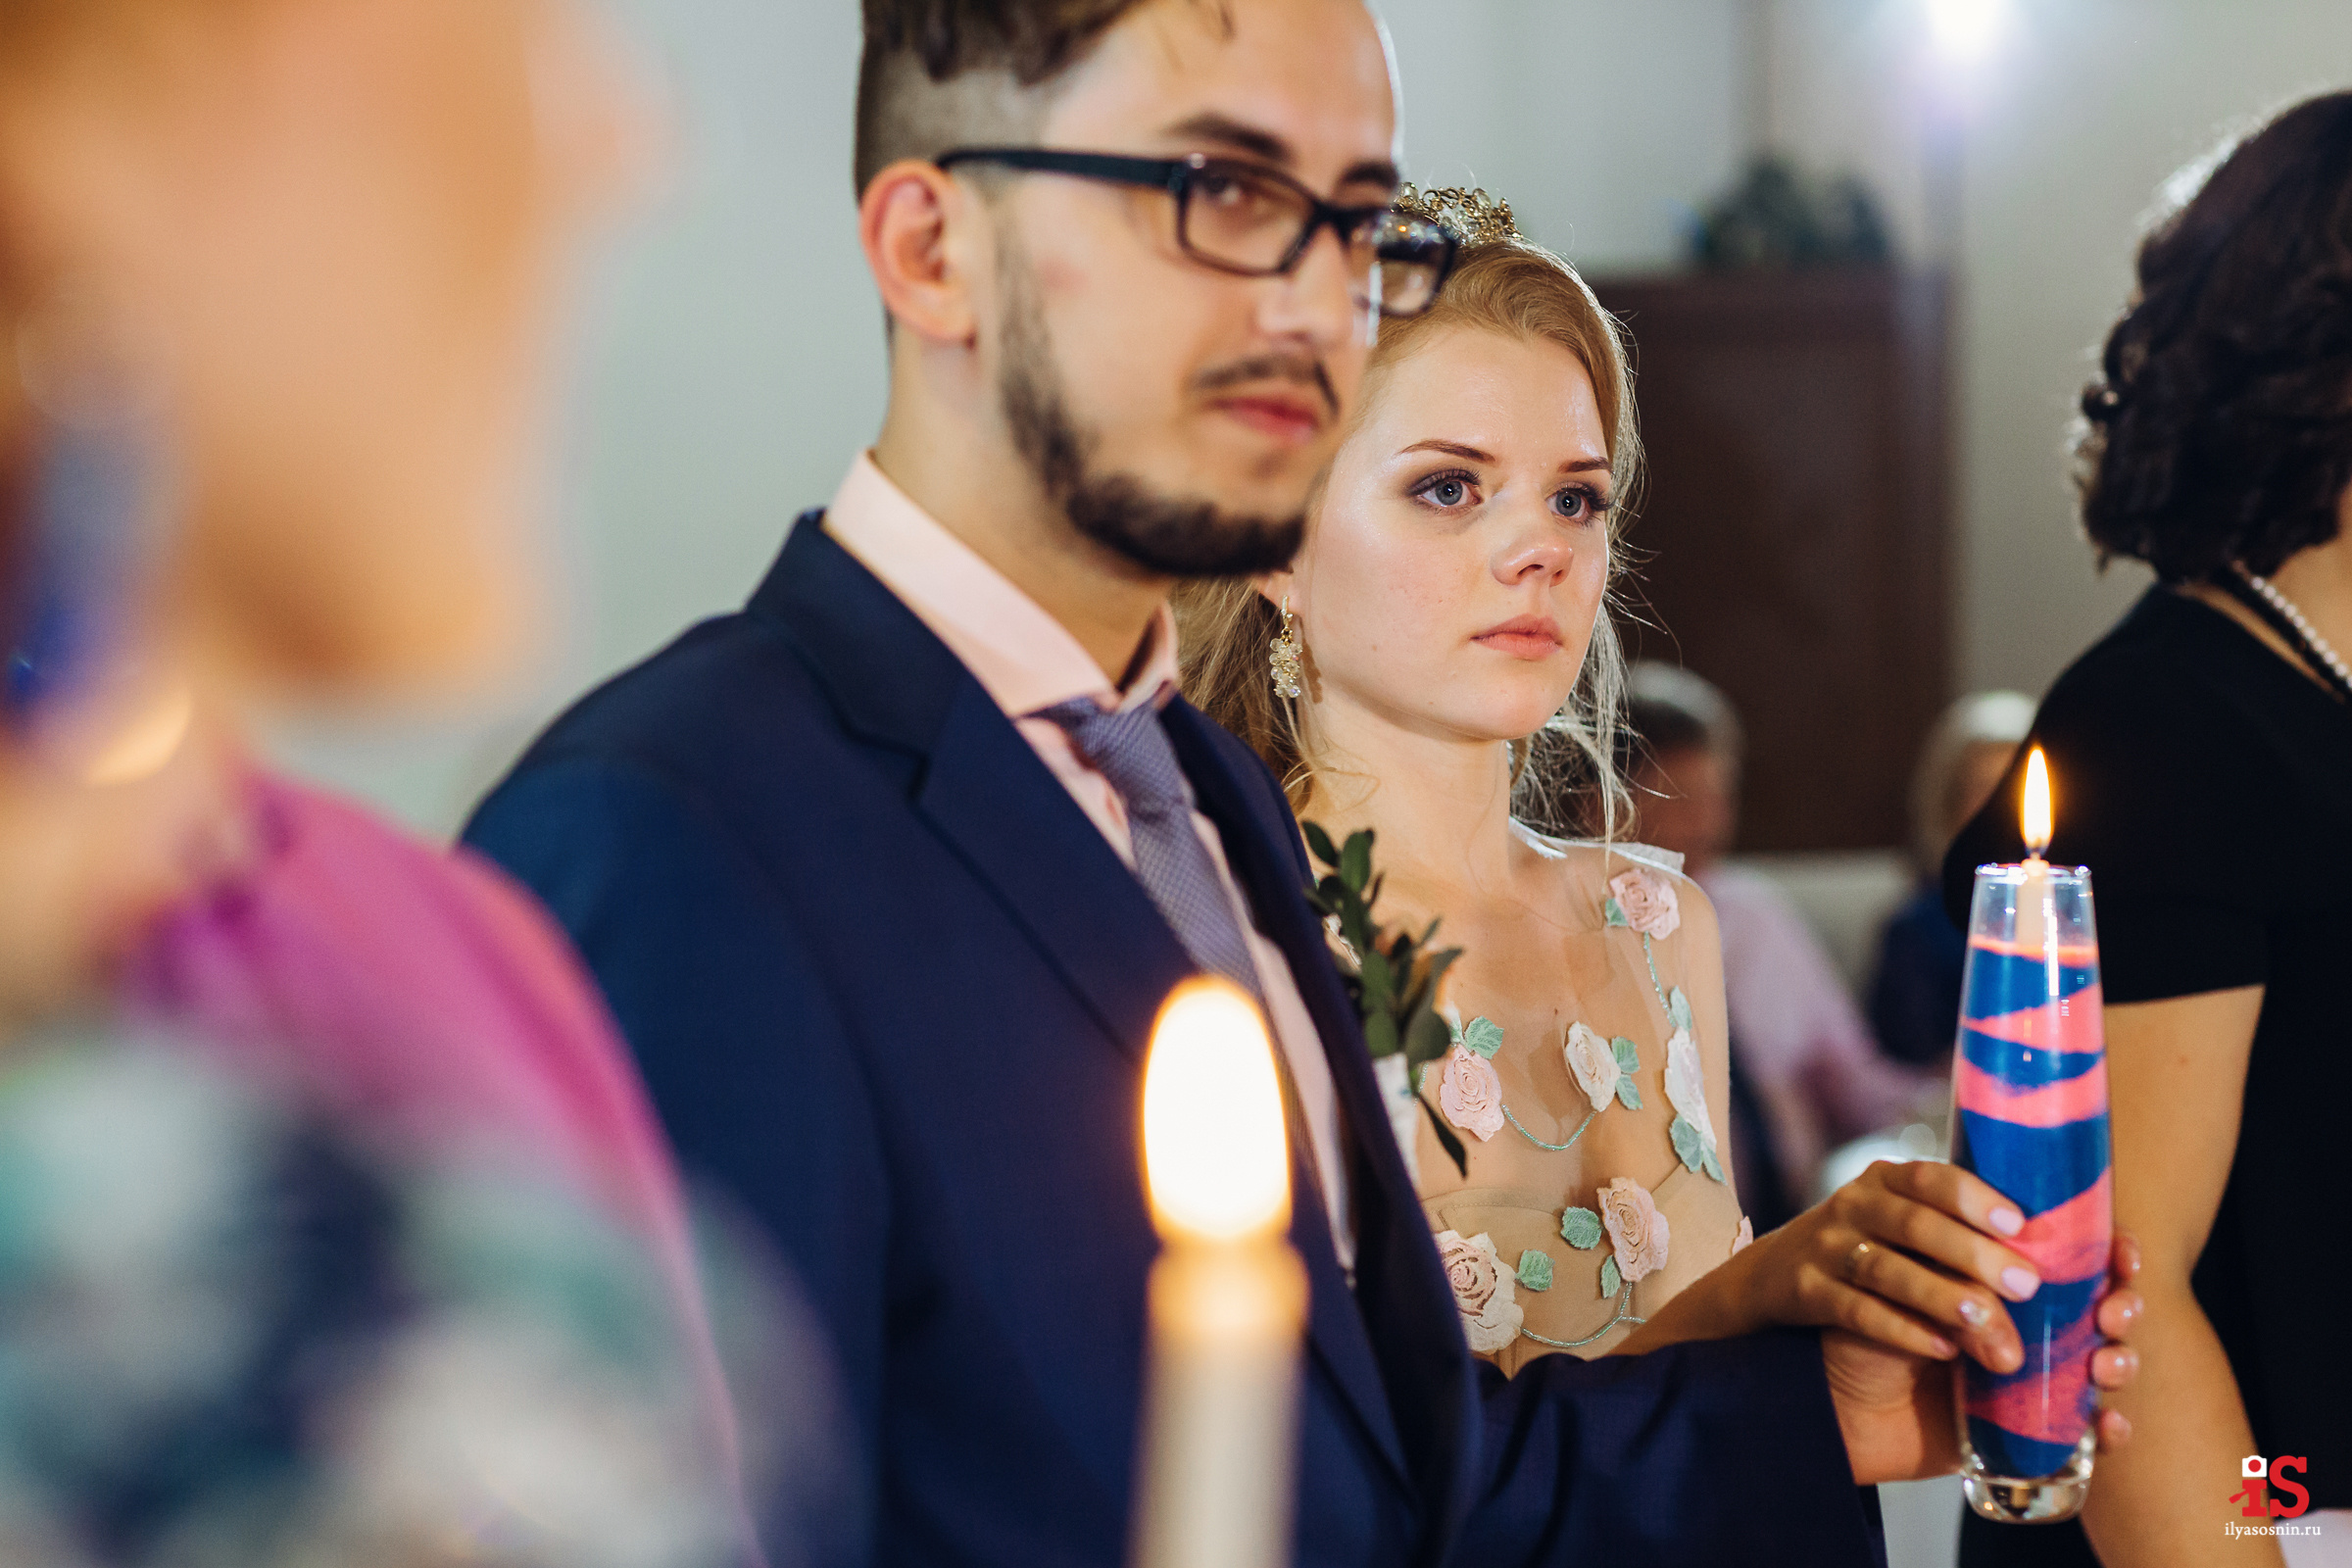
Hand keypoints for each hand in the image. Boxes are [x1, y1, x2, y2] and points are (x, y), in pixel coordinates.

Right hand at [1750, 1159, 2048, 1369]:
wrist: (1773, 1274)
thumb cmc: (1868, 1246)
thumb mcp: (1899, 1219)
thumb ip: (1953, 1226)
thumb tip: (2047, 1258)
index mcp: (1886, 1180)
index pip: (1931, 1177)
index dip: (1974, 1198)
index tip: (2021, 1225)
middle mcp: (1853, 1205)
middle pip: (1914, 1225)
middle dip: (1973, 1255)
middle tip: (2028, 1285)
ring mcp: (1825, 1247)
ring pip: (1885, 1270)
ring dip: (1938, 1295)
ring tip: (1986, 1321)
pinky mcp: (1805, 1291)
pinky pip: (1855, 1310)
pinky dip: (1901, 1329)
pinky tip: (1942, 1349)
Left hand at [1828, 1233, 2144, 1484]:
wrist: (1831, 1399)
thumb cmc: (1860, 1322)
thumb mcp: (1897, 1277)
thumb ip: (1949, 1270)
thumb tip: (2012, 1278)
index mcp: (2001, 1264)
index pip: (2079, 1247)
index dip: (2113, 1249)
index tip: (2121, 1255)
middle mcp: (2027, 1315)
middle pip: (2106, 1302)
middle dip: (2123, 1303)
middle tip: (2110, 1312)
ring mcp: (2034, 1369)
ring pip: (2108, 1361)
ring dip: (2122, 1361)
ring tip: (2105, 1367)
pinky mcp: (2030, 1424)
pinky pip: (2086, 1429)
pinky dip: (2108, 1429)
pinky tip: (2108, 1427)